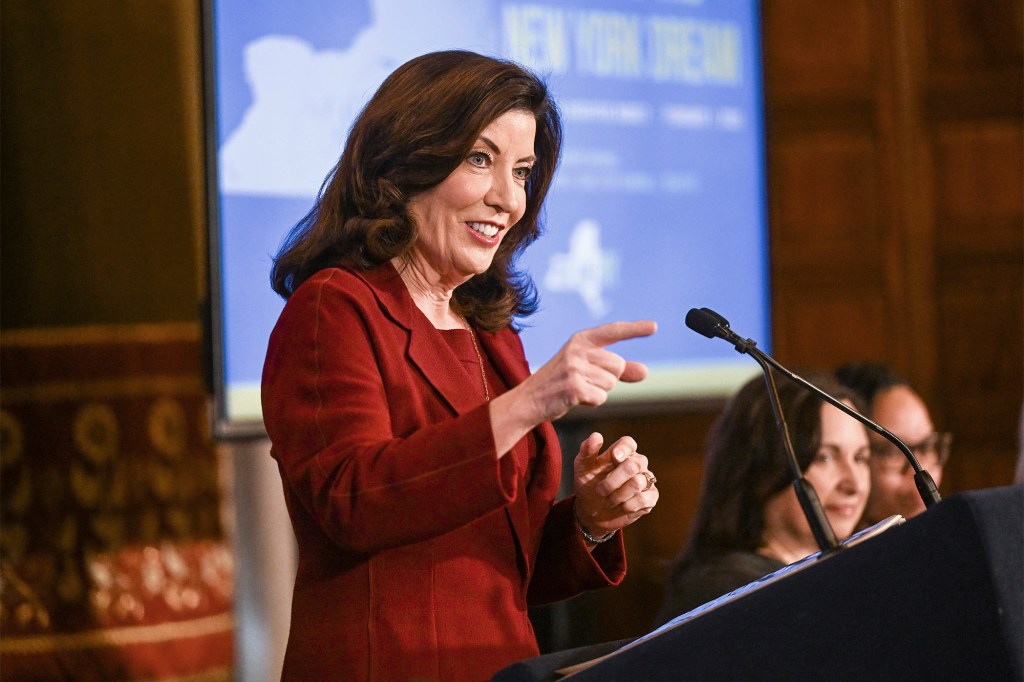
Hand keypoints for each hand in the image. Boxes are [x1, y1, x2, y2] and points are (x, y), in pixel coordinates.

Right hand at [520, 320, 656, 423]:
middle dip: (608, 378)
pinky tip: (575, 399)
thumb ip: (617, 370)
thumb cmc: (560, 383)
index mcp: (581, 339)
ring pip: (610, 383)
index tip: (655, 327)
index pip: (613, 331)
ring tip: (577, 389)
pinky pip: (601, 397)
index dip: (635, 329)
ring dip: (598, 392)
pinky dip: (592, 402)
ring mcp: (575, 367)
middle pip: (618, 365)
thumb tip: (646, 371)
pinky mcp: (574, 387)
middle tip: (584, 381)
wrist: (529, 400)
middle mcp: (578, 349)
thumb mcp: (587, 369)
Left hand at [572, 433, 657, 542]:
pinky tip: (619, 507)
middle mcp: (636, 464)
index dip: (623, 449)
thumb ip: (587, 450)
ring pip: (638, 482)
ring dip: (617, 495)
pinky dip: (627, 505)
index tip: (614, 456)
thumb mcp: (582, 468)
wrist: (591, 512)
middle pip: (635, 464)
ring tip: (607, 501)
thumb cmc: (588, 485)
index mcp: (621, 453)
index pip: (629, 443)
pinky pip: (643, 499)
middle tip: (600, 490)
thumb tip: (596, 435)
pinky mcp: (650, 498)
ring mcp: (645, 480)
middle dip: (614, 480)